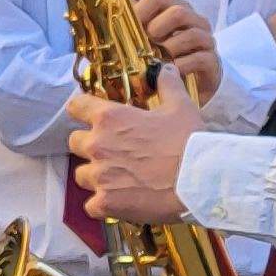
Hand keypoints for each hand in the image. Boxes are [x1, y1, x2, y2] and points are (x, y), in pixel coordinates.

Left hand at [68, 91, 200, 223]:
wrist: (200, 180)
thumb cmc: (189, 141)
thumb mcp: (181, 106)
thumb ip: (168, 85)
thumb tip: (165, 69)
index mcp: (110, 118)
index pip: (76, 107)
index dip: (83, 111)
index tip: (91, 117)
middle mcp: (98, 145)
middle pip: (75, 143)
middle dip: (91, 147)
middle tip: (113, 152)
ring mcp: (100, 176)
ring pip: (82, 175)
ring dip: (96, 177)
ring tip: (119, 180)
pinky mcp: (106, 203)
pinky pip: (91, 206)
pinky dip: (103, 205)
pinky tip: (121, 202)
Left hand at [133, 0, 222, 107]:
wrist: (185, 90)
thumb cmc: (161, 61)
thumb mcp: (143, 40)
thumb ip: (129, 23)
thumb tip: (101, 7)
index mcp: (173, 10)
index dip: (141, 10)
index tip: (130, 26)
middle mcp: (193, 21)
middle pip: (179, 11)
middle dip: (158, 28)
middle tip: (148, 43)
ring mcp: (205, 41)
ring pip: (192, 34)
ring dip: (170, 48)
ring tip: (158, 61)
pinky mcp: (213, 63)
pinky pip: (202, 58)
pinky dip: (183, 66)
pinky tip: (170, 73)